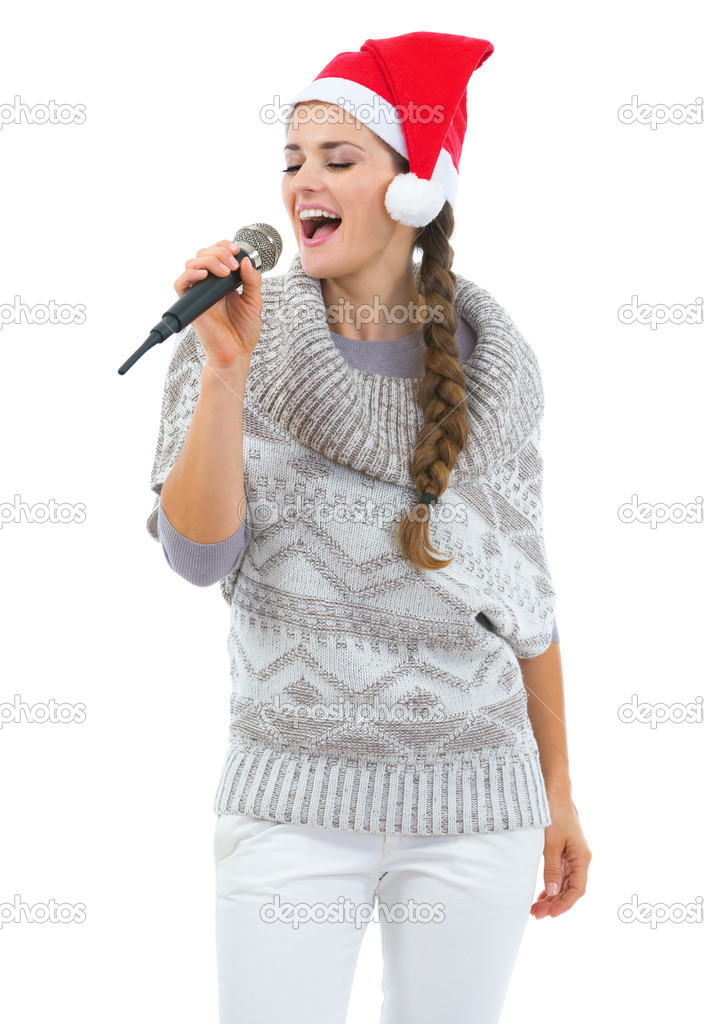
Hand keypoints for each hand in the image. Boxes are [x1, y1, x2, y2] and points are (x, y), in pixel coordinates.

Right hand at [173, 239, 262, 370]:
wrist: (236, 352)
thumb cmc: (244, 331)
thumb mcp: (255, 301)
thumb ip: (253, 281)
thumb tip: (246, 261)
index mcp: (222, 282)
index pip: (216, 254)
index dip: (223, 246)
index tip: (236, 250)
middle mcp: (208, 285)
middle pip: (203, 254)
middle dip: (219, 252)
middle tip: (232, 266)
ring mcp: (198, 293)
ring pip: (192, 264)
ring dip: (209, 261)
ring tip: (225, 271)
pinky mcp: (190, 304)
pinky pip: (180, 283)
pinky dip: (191, 274)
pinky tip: (205, 276)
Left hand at [531, 791, 591, 918]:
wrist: (553, 789)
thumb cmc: (553, 813)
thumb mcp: (550, 843)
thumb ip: (552, 869)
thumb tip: (553, 893)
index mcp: (582, 857)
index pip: (577, 890)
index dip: (564, 905)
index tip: (550, 915)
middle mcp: (580, 858)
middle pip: (570, 888)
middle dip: (555, 903)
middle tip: (536, 914)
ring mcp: (572, 853)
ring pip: (565, 882)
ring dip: (552, 895)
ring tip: (536, 908)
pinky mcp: (564, 848)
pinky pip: (560, 873)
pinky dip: (552, 884)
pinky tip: (542, 893)